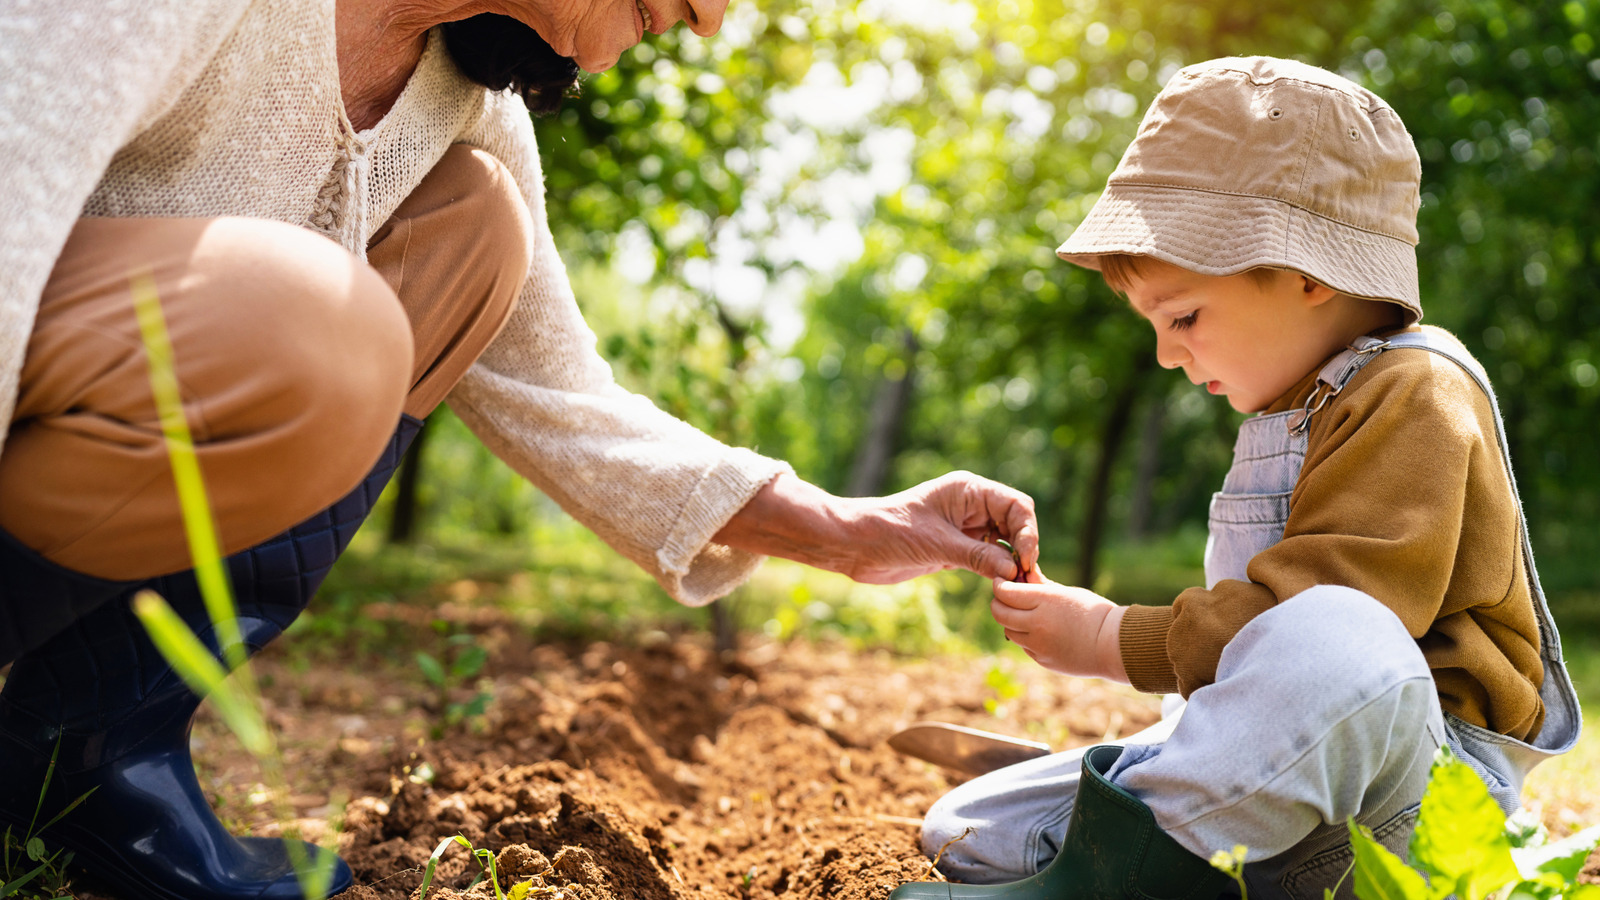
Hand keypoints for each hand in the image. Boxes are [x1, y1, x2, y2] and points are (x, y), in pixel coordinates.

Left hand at [713, 471, 1037, 582]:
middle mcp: (970, 506)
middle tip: (1028, 580)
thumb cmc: (889, 532)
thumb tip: (1012, 569)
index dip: (1027, 531)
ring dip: (1012, 564)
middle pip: (1015, 524)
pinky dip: (996, 572)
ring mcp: (964, 528)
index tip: (1024, 559)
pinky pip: (986, 559)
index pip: (1015, 505)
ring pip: (1003, 544)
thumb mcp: (935, 544)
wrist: (853, 545)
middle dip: (1024, 549)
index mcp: (968, 490)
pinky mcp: (955, 550)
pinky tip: (1002, 589)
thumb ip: (976, 555)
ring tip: (1019, 588)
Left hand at [990, 570, 1127, 682]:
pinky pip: (1024, 646)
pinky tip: (1040, 631)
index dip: (999, 585)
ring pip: (1009, 631)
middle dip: (998, 603)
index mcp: (1045, 601)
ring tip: (1024, 614)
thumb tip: (1022, 575)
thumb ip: (1041, 585)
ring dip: (1010, 621)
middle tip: (1004, 597)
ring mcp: (1038, 644)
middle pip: (1000, 613)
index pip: (1005, 592)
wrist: (1115, 645)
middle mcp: (1037, 623)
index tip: (1002, 581)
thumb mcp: (1067, 592)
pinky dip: (1025, 637)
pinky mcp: (1043, 659)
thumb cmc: (1094, 612)